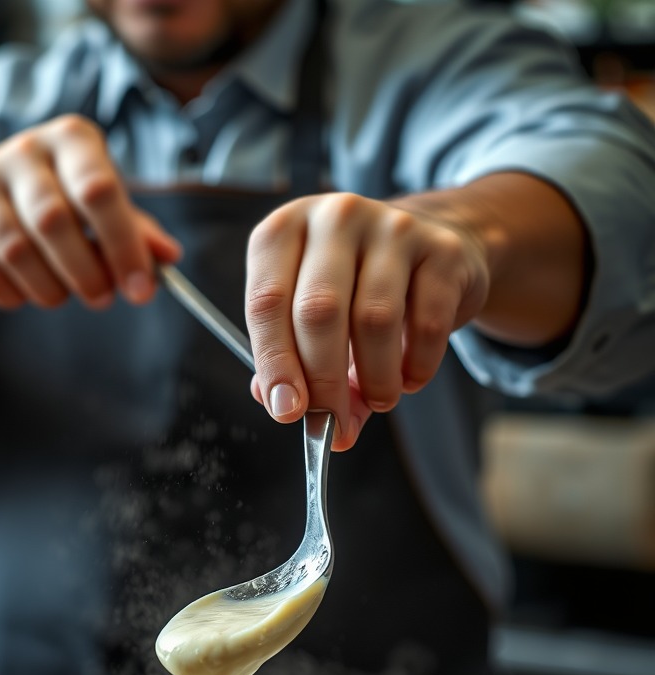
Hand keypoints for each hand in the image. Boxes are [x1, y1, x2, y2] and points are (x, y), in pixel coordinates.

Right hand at [0, 115, 180, 309]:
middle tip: (101, 298)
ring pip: (16, 251)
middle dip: (85, 273)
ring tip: (60, 294)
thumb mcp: (96, 207)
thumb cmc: (51, 203)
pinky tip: (22, 291)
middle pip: (55, 222)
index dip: (123, 246)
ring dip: (48, 289)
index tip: (141, 291)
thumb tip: (169, 258)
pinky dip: (11, 295)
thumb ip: (133, 231)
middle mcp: (23, 151)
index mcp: (71, 140)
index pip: (99, 191)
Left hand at [245, 192, 490, 449]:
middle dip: (324, 382)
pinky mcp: (441, 247)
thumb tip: (293, 412)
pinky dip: (417, 365)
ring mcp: (391, 226)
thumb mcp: (308, 317)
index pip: (267, 302)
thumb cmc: (352, 288)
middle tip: (332, 423)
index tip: (286, 411)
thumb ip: (296, 365)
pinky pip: (428, 323)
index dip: (275, 364)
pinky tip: (410, 378)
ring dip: (375, 379)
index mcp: (284, 231)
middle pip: (319, 312)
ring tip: (379, 400)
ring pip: (375, 320)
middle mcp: (335, 217)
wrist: (425, 247)